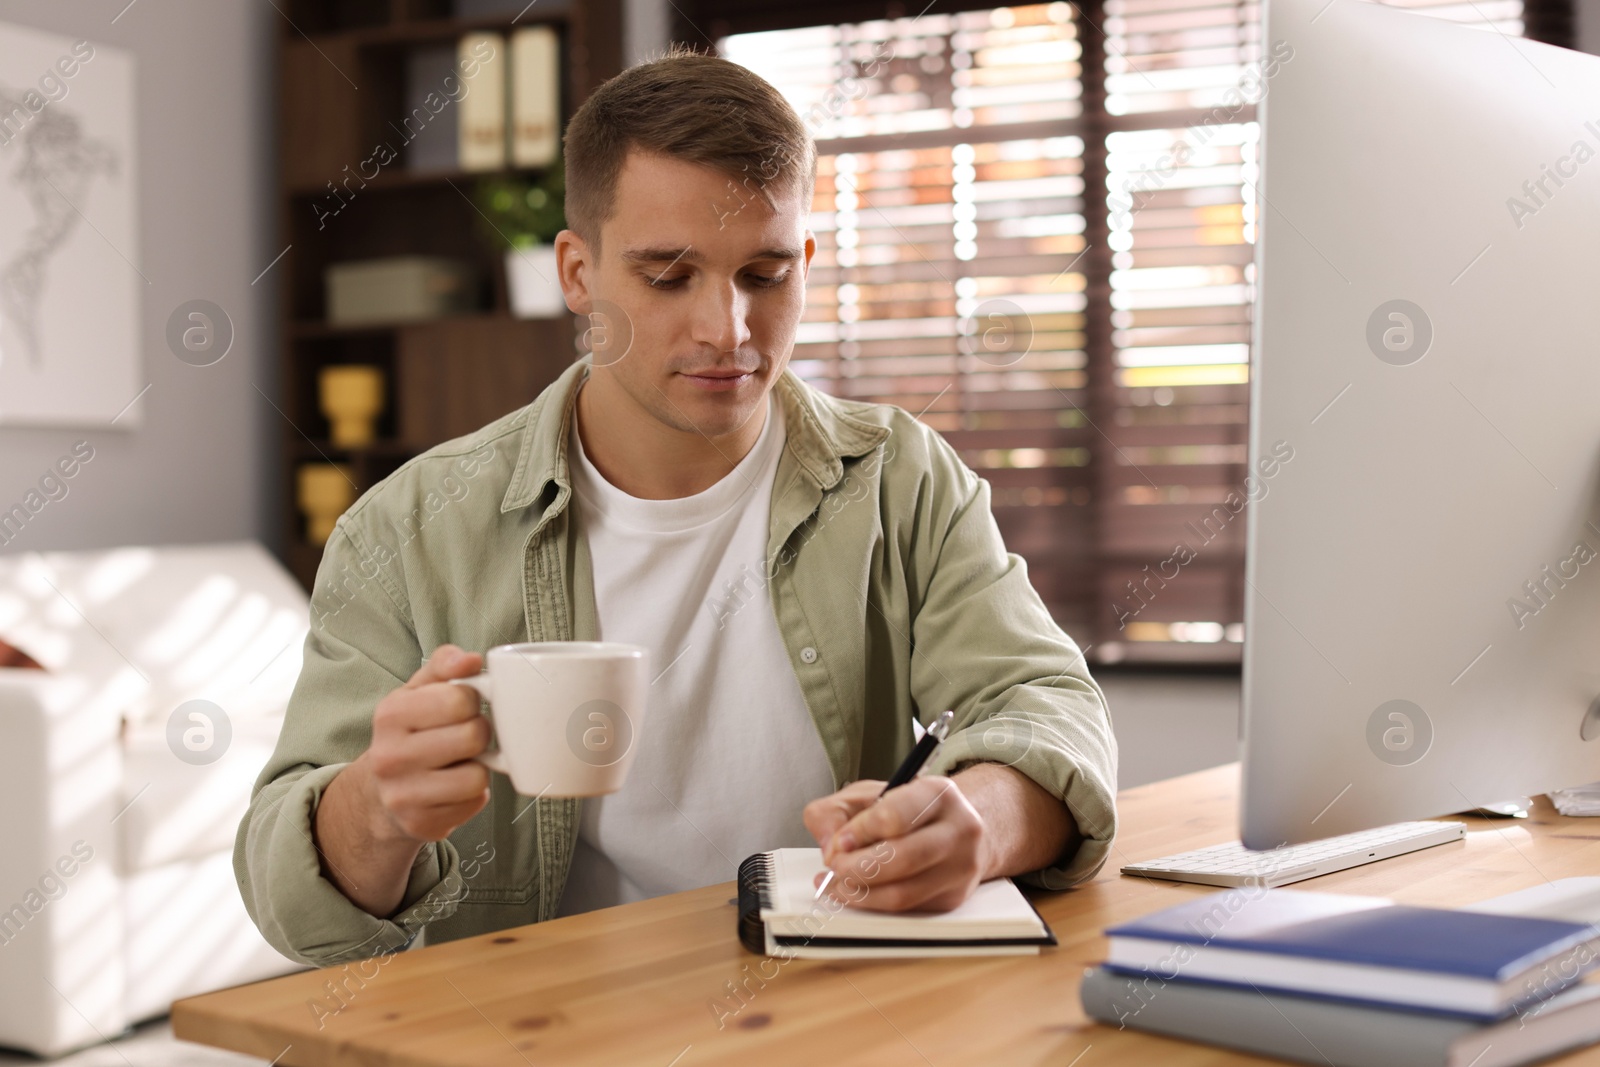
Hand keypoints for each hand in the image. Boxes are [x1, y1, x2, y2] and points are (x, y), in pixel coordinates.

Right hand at [360, 643, 493, 841]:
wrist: (380, 792)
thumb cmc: (410, 732)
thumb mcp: (418, 691)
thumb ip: (444, 665)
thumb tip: (470, 660)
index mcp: (390, 714)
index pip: (461, 699)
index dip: (472, 701)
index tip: (461, 707)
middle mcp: (389, 757)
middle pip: (474, 736)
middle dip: (479, 733)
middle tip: (465, 736)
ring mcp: (402, 796)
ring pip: (477, 776)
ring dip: (478, 767)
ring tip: (459, 762)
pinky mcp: (421, 825)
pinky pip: (474, 803)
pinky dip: (472, 794)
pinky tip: (453, 787)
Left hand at [802, 775, 990, 912]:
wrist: (955, 826)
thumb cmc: (906, 809)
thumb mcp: (865, 794)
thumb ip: (834, 812)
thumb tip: (829, 847)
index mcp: (937, 793)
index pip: (896, 816)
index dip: (860, 832)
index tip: (840, 841)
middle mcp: (959, 829)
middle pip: (903, 859)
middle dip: (857, 868)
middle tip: (835, 866)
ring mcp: (960, 866)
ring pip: (903, 893)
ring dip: (860, 892)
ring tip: (838, 882)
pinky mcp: (952, 897)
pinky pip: (906, 910)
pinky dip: (872, 905)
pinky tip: (855, 892)